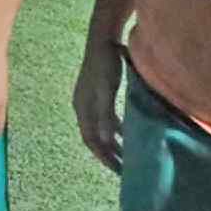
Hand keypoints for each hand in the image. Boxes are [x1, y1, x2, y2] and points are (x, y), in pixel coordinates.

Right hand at [72, 38, 124, 173]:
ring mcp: (88, 99)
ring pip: (99, 128)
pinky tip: (128, 130)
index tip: (120, 172)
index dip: (104, 157)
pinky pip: (104, 118)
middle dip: (108, 154)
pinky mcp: (98, 92)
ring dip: (112, 142)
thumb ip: (105, 115)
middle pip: (93, 137)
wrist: (103, 39)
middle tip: (124, 170)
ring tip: (127, 154)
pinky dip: (115, 128)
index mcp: (82, 108)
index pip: (90, 140)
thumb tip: (105, 140)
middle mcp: (82, 106)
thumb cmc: (106, 64)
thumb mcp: (106, 91)